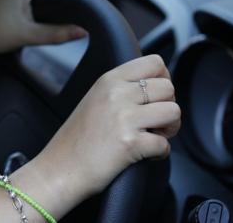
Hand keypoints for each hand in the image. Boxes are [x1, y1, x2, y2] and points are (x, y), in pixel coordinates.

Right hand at [34, 55, 180, 199]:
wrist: (58, 169)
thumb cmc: (75, 140)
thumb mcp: (94, 100)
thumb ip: (121, 89)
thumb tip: (155, 88)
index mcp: (108, 80)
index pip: (154, 62)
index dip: (164, 79)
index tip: (157, 96)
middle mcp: (117, 94)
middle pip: (168, 88)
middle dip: (168, 107)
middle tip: (155, 122)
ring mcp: (124, 117)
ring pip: (173, 111)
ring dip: (169, 128)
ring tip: (153, 136)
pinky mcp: (130, 142)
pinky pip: (165, 144)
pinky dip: (160, 153)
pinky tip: (145, 155)